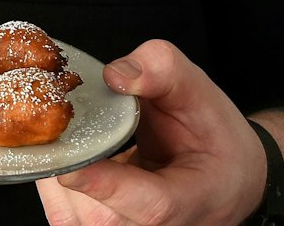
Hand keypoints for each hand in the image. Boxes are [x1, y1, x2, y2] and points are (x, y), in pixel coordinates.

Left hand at [36, 40, 267, 225]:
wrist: (225, 176)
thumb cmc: (215, 140)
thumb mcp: (201, 93)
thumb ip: (163, 72)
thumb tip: (115, 75)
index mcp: (192, 200)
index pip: (151, 206)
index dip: (107, 185)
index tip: (71, 165)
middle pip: (99, 215)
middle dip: (72, 163)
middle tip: (59, 120)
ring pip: (74, 217)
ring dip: (60, 169)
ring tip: (69, 132)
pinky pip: (65, 213)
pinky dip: (57, 177)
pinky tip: (69, 150)